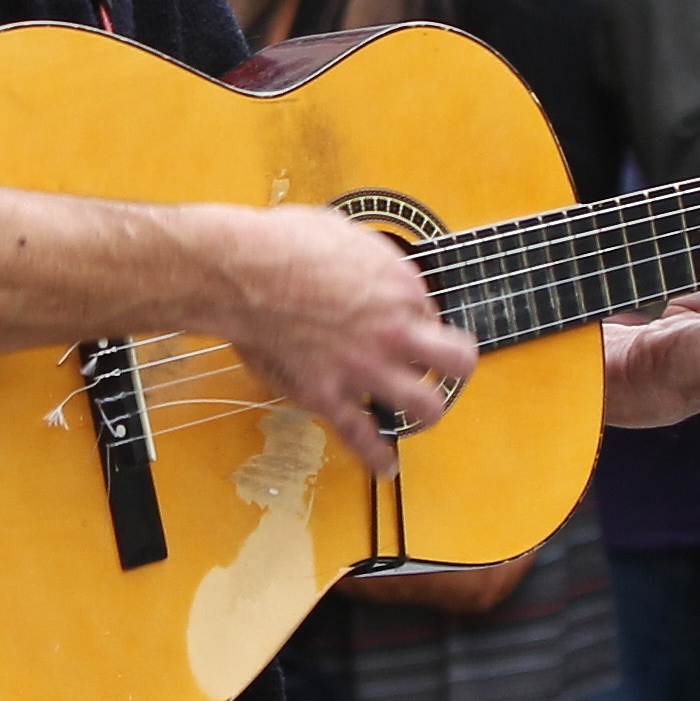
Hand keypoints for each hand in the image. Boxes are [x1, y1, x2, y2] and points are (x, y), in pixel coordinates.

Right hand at [208, 204, 476, 477]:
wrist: (243, 273)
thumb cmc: (285, 243)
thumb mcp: (347, 235)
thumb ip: (370, 263)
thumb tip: (370, 272)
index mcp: (401, 288)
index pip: (431, 315)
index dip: (418, 320)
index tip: (404, 323)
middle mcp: (394, 332)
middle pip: (456, 362)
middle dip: (453, 368)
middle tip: (441, 370)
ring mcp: (365, 368)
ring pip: (425, 406)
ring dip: (427, 411)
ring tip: (422, 413)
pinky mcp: (329, 396)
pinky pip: (362, 437)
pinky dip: (376, 456)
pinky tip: (385, 466)